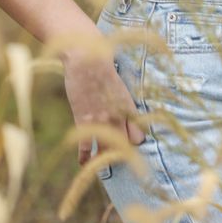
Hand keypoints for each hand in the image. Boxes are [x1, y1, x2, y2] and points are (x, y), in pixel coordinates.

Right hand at [63, 51, 145, 166]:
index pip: (138, 136)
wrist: (85, 58)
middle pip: (124, 146)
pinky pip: (85, 146)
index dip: (134, 142)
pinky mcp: (83, 120)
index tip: (130, 145)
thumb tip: (126, 115)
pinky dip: (85, 156)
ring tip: (103, 164)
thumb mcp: (119, 85)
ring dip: (104, 158)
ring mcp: (99, 120)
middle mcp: (117, 116)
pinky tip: (84, 161)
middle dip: (121, 153)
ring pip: (106, 149)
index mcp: (128, 106)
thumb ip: (122, 102)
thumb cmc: (102, 67)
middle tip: (118, 158)